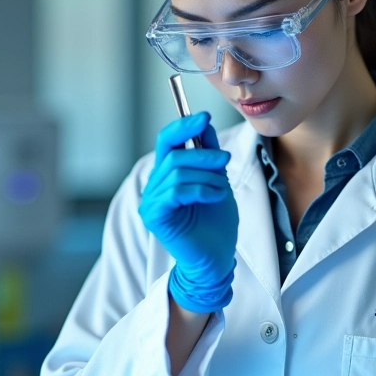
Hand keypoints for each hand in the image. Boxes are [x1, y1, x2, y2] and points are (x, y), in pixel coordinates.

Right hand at [138, 111, 237, 312]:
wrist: (216, 259)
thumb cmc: (216, 224)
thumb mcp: (217, 181)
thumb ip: (208, 155)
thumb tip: (204, 123)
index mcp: (168, 175)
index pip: (167, 140)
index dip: (183, 125)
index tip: (204, 116)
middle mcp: (155, 186)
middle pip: (173, 153)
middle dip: (203, 153)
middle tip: (225, 161)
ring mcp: (151, 201)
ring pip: (178, 171)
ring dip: (207, 177)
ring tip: (221, 190)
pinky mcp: (154, 216)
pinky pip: (176, 190)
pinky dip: (200, 189)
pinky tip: (214, 197)